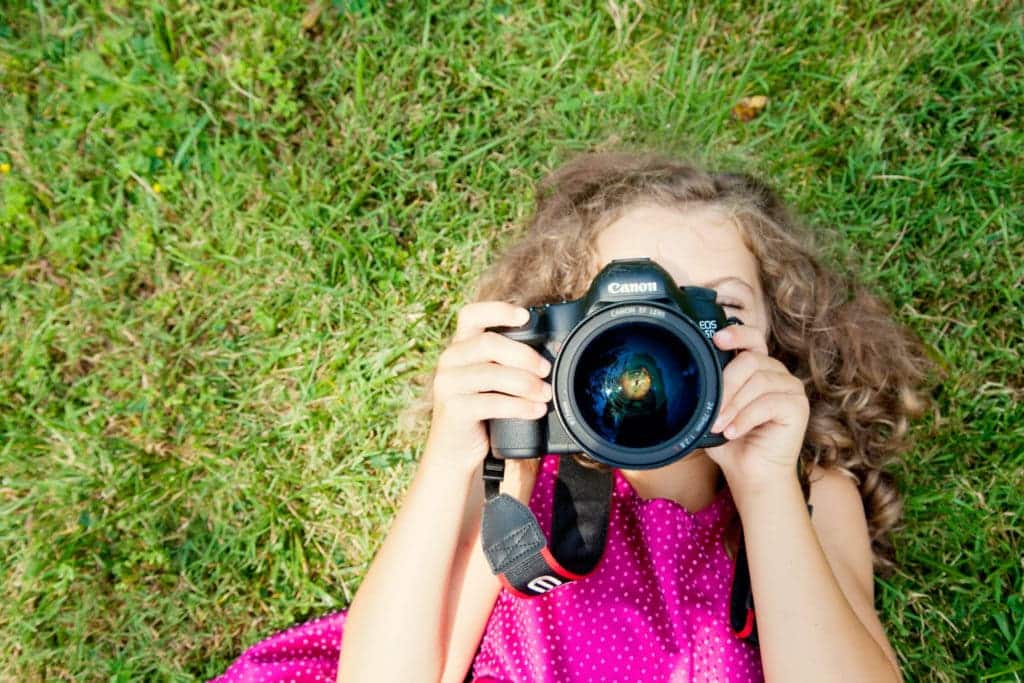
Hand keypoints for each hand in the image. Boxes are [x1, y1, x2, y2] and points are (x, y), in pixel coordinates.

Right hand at [423, 302, 552, 474]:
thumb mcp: (490, 381)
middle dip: (524, 355)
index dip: (498, 310)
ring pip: (491, 373)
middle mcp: (449, 360)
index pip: (471, 315)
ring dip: (526, 383)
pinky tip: (536, 410)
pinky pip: (491, 402)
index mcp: (460, 346)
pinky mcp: (453, 409)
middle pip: (488, 343)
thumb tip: (550, 355)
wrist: (454, 451)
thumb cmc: (480, 412)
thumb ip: (507, 363)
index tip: (525, 316)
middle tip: (546, 369)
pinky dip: (519, 406)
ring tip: (546, 394)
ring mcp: (447, 384)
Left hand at [705, 324, 808, 496]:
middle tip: (712, 411)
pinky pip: (768, 402)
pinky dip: (746, 417)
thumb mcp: (714, 410)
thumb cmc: (731, 442)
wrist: (750, 473)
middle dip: (726, 385)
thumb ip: (709, 389)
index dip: (737, 333)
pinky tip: (733, 432)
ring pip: (758, 381)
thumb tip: (688, 375)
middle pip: (750, 360)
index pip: (753, 338)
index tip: (717, 339)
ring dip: (733, 405)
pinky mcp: (798, 407)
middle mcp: (777, 373)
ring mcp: (791, 388)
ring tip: (719, 426)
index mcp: (758, 368)